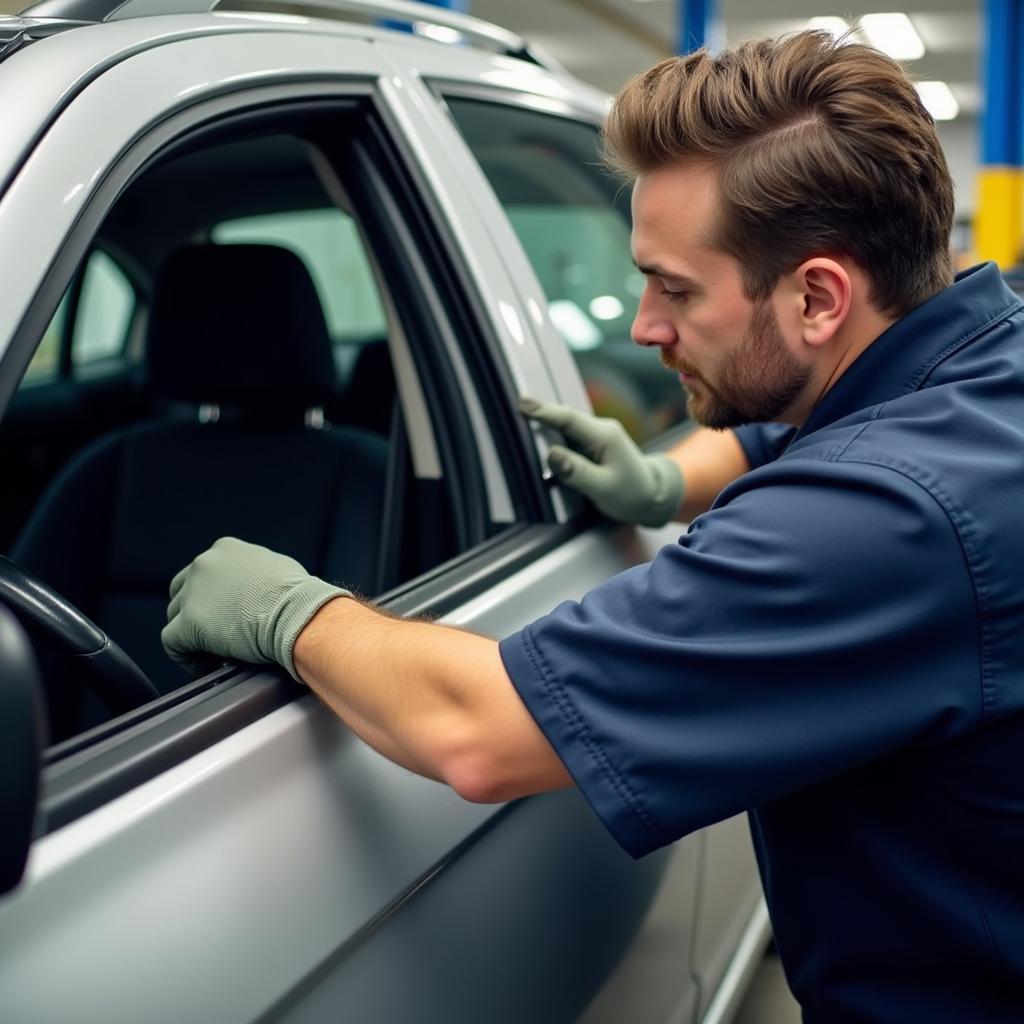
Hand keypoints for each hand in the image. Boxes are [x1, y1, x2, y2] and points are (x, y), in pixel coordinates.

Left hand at [162, 537, 349, 680]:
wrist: (298, 613)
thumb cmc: (298, 595)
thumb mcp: (276, 568)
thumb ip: (255, 573)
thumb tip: (258, 588)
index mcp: (225, 549)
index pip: (204, 573)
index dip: (211, 597)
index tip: (224, 614)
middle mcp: (204, 565)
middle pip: (183, 592)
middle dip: (196, 613)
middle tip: (216, 634)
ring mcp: (193, 593)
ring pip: (175, 617)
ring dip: (191, 635)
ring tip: (212, 653)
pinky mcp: (189, 623)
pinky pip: (172, 642)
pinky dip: (186, 656)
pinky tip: (205, 665)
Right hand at [519, 397, 684, 526]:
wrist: (652, 497)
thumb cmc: (631, 494)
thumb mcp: (602, 488)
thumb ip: (575, 471)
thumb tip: (551, 454)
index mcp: (604, 436)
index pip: (569, 419)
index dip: (544, 411)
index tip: (522, 404)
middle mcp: (601, 430)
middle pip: (564, 418)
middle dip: (539, 413)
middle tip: (513, 407)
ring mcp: (597, 435)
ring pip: (565, 427)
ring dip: (545, 424)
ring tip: (520, 420)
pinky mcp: (593, 444)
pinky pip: (569, 436)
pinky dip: (554, 435)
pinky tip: (539, 437)